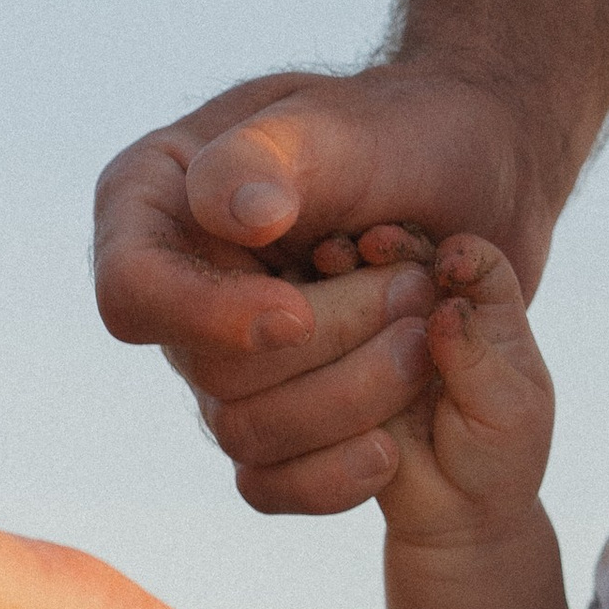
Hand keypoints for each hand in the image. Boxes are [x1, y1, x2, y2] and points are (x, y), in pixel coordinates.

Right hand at [92, 63, 557, 518]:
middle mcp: (175, 289)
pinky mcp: (274, 412)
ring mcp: (219, 358)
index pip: (133, 292)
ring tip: (426, 329)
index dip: (210, 319)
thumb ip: (273, 157)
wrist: (475, 180)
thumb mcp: (341, 124)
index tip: (297, 309)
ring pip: (249, 435)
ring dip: (355, 395)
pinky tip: (395, 441)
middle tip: (415, 287)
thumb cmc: (403, 133)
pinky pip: (271, 483)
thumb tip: (229, 215)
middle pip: (211, 375)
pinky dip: (338, 473)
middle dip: (328, 344)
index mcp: (153, 204)